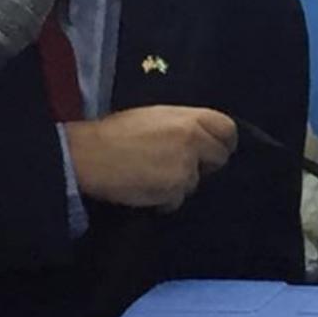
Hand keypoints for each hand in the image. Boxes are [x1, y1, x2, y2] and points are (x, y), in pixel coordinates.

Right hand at [65, 106, 236, 209]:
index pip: (228, 129)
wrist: (90, 155)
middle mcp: (193, 140)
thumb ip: (184, 125)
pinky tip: (145, 188)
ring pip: (196, 181)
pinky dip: (165, 199)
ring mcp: (186, 167)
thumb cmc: (117, 132)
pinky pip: (177, 199)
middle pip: (219, 158)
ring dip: (180, 183)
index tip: (213, 149)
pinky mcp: (173, 190)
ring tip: (153, 175)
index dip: (222, 141)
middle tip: (182, 166)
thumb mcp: (156, 116)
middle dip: (205, 164)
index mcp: (189, 117)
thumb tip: (203, 137)